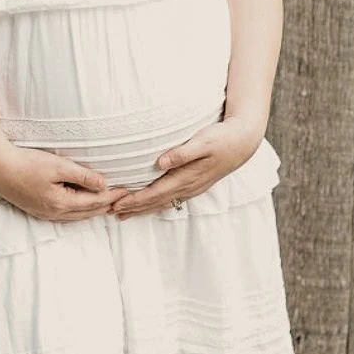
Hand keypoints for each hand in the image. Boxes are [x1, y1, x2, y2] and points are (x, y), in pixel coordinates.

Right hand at [0, 143, 129, 222]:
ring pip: (78, 216)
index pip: (95, 202)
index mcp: (62, 203)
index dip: (113, 195)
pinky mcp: (39, 210)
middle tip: (125, 198)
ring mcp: (46, 214)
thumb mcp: (57, 166)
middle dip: (107, 205)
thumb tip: (104, 184)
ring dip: (95, 210)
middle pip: (89, 212)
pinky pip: (67, 215)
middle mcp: (55, 213)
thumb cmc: (26, 163)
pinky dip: (80, 211)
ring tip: (110, 203)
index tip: (128, 188)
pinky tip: (84, 206)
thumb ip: (82, 175)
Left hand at [109, 117, 262, 217]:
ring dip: (142, 209)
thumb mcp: (204, 141)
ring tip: (123, 214)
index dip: (135, 200)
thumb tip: (161, 162)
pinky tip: (148, 205)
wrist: (243, 142)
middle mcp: (188, 187)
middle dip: (133, 208)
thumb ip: (183, 152)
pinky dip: (155, 204)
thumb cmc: (222, 138)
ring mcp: (192, 188)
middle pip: (155, 202)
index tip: (117, 203)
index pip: (155, 193)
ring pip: (162, 203)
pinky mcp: (194, 185)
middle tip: (111, 213)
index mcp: (187, 177)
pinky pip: (170, 199)